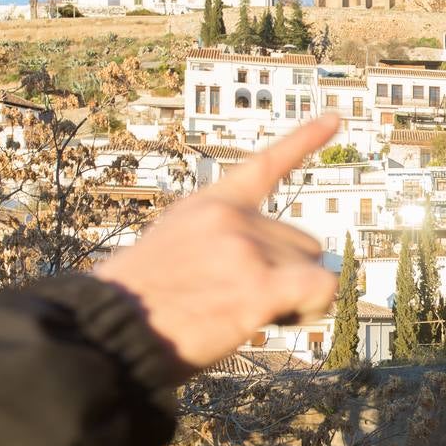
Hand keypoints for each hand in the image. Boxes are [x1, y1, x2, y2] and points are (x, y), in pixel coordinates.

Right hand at [94, 115, 341, 377]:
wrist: (110, 327)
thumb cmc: (139, 301)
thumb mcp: (174, 245)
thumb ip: (220, 240)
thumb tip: (265, 264)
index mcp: (210, 204)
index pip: (267, 165)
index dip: (304, 140)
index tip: (334, 118)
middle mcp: (233, 218)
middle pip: (304, 242)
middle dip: (286, 275)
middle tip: (241, 299)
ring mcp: (246, 248)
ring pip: (313, 270)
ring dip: (295, 298)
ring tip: (245, 314)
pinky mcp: (258, 284)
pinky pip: (321, 288)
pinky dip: (314, 306)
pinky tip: (286, 315)